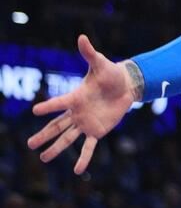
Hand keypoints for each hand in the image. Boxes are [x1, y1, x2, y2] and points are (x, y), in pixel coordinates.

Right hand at [26, 35, 136, 173]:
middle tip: (29, 144)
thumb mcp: (100, 63)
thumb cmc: (110, 73)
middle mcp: (77, 112)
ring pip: (68, 138)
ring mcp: (86, 123)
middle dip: (44, 135)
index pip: (59, 103)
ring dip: (56, 148)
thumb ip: (89, 53)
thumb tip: (82, 37)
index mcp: (75, 97)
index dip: (49, 107)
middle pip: (57, 126)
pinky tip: (77, 170)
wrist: (125, 85)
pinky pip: (89, 146)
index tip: (35, 111)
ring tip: (43, 158)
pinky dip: (84, 158)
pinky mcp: (98, 130)